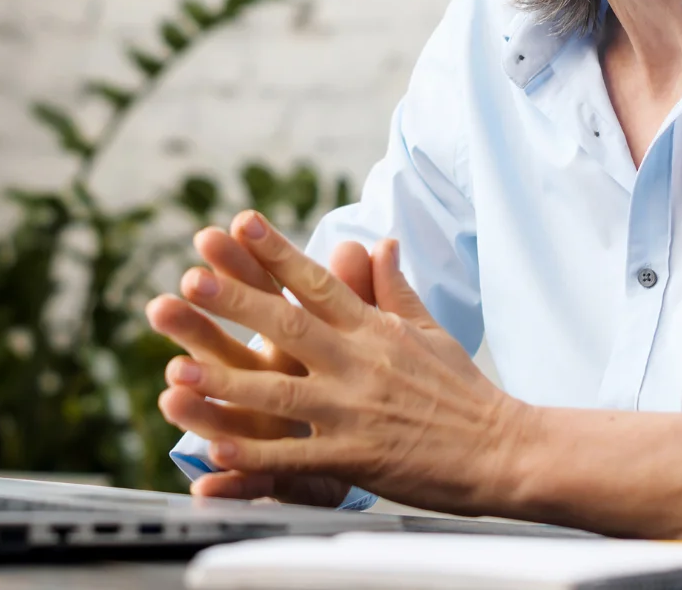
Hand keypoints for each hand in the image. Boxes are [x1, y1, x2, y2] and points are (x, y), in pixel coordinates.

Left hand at [149, 211, 529, 516]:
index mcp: (375, 330)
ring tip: (177, 372)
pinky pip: (296, 458)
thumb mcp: (429, 331)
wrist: (504, 451)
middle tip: (191, 279)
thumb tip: (379, 242)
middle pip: (289, 327)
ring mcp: (355, 412)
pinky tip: (216, 451)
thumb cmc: (465, 392)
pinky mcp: (356, 458)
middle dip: (237, 302)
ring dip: (226, 384)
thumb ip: (393, 289)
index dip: (276, 252)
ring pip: (281, 393)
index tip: (239, 223)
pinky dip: (255, 457)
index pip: (318, 282)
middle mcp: (360, 364)